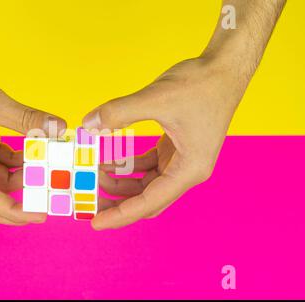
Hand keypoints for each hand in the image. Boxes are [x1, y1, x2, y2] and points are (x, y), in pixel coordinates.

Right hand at [0, 56, 65, 224]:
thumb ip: (26, 117)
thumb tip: (58, 127)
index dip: (14, 212)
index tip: (40, 216)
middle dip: (16, 207)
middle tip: (45, 207)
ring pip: (1, 181)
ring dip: (24, 178)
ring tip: (49, 172)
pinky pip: (5, 162)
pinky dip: (22, 160)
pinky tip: (40, 153)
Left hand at [83, 57, 244, 229]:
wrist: (224, 68)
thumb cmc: (201, 84)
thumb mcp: (157, 98)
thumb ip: (120, 112)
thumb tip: (88, 124)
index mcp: (189, 170)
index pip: (149, 202)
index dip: (120, 214)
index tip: (95, 221)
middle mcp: (187, 171)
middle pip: (147, 199)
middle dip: (117, 202)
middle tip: (89, 200)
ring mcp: (181, 161)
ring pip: (146, 184)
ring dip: (121, 183)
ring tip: (94, 176)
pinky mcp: (174, 149)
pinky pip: (148, 166)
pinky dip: (128, 166)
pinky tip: (108, 161)